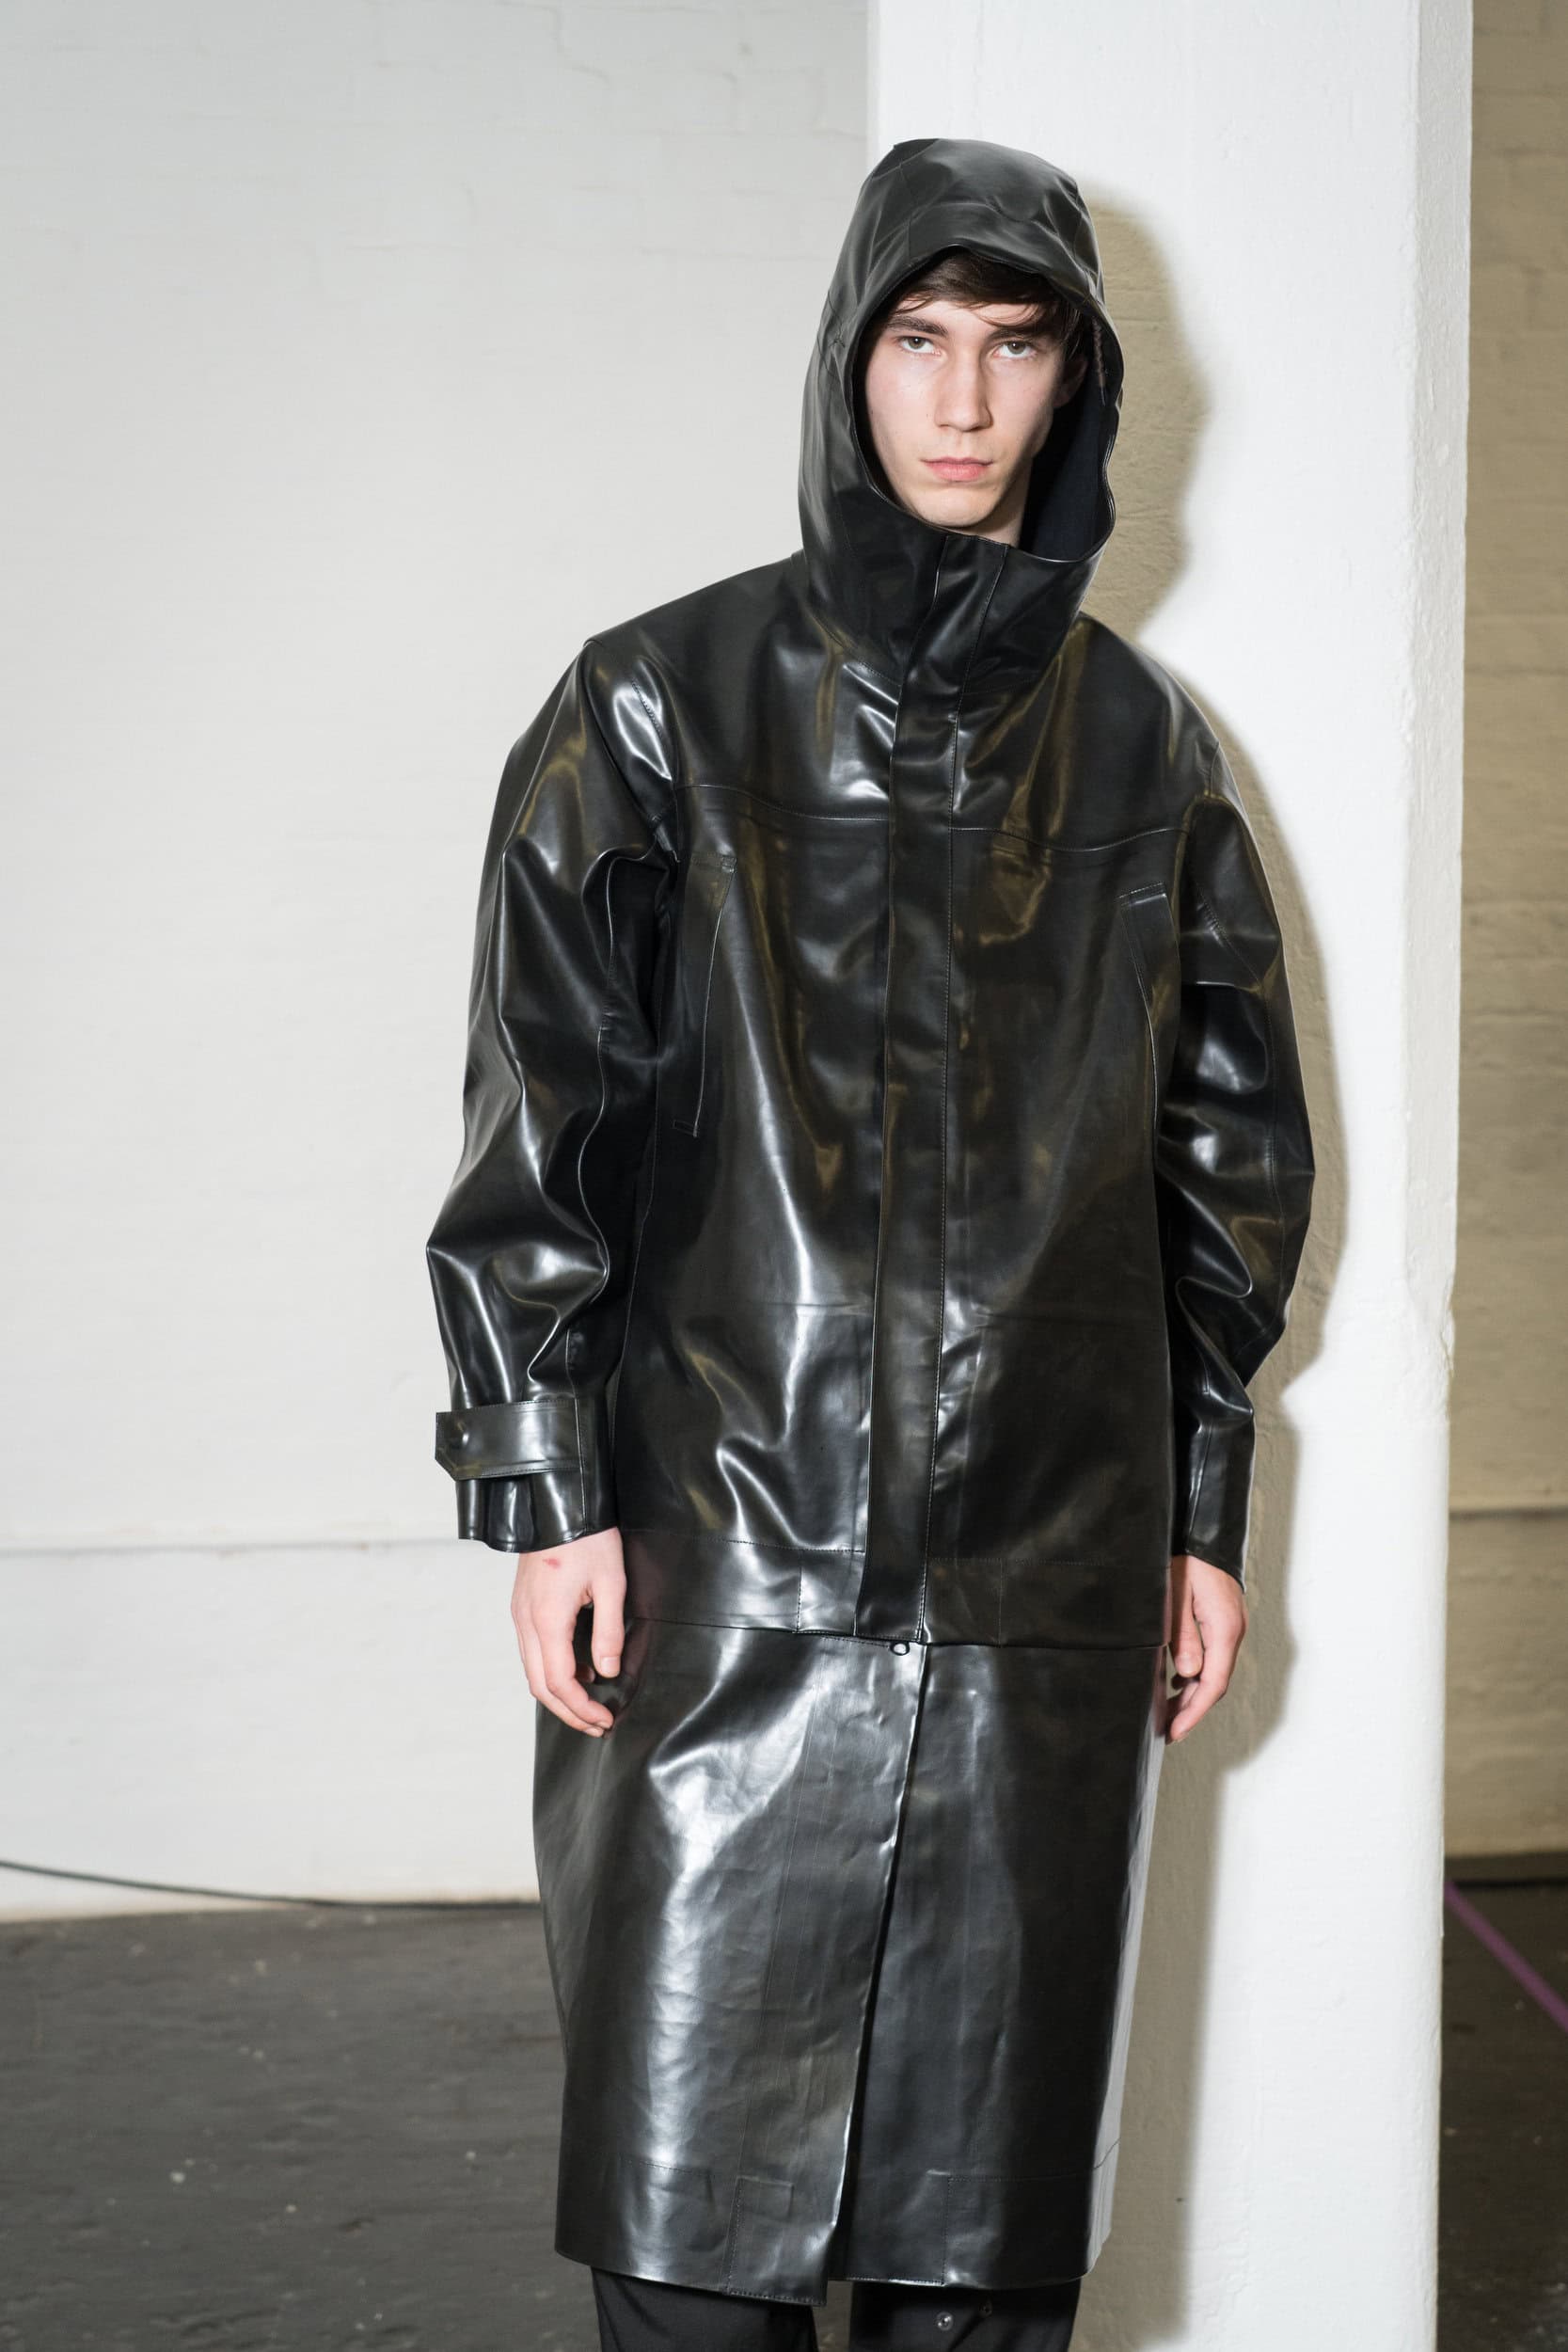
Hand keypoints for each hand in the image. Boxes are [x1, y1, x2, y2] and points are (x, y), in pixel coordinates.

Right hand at [510, 1525, 626, 1736]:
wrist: (556, 1502)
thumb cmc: (587, 1537)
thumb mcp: (610, 1582)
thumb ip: (609, 1631)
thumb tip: (607, 1671)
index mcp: (548, 1619)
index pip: (560, 1682)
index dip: (581, 1708)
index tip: (605, 1719)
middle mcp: (526, 1621)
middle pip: (539, 1685)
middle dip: (568, 1711)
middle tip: (596, 1725)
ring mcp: (519, 1614)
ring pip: (532, 1670)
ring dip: (558, 1694)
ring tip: (589, 1705)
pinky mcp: (522, 1606)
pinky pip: (531, 1651)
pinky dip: (551, 1670)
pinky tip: (578, 1670)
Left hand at [1165, 1553, 1247, 1743]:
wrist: (1204, 1532)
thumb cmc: (1187, 1559)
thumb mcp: (1176, 1596)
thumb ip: (1183, 1636)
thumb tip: (1189, 1674)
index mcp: (1224, 1629)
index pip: (1213, 1683)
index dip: (1194, 1712)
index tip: (1175, 1731)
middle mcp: (1233, 1632)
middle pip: (1215, 1684)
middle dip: (1191, 1710)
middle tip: (1166, 1730)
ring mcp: (1230, 1627)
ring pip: (1214, 1672)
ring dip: (1192, 1694)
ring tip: (1166, 1711)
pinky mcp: (1223, 1621)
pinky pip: (1212, 1657)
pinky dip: (1195, 1675)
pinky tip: (1177, 1680)